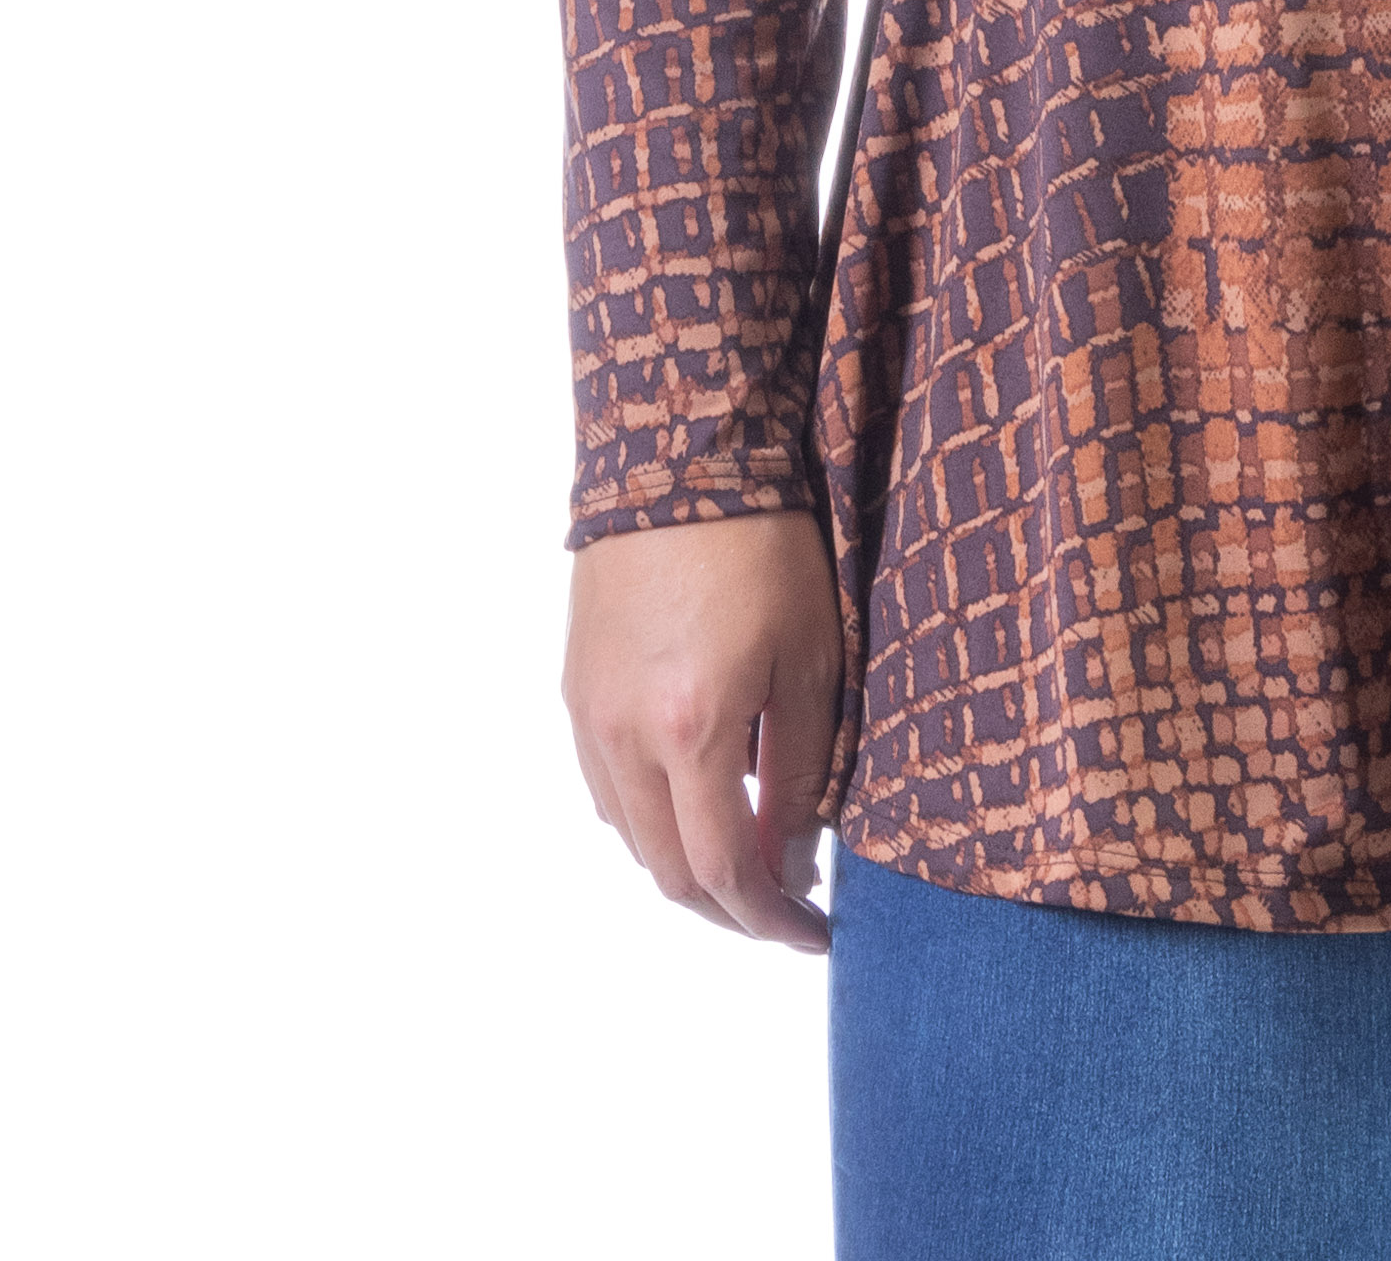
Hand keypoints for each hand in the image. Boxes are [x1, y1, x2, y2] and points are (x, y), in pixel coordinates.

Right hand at [563, 508, 842, 950]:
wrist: (677, 455)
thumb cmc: (763, 542)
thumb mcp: (812, 655)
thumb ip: (801, 768)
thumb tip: (795, 856)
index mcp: (690, 730)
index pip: (726, 870)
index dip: (771, 919)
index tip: (815, 935)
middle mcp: (623, 736)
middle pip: (668, 871)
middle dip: (729, 909)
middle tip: (785, 909)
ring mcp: (589, 715)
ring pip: (631, 835)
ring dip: (687, 865)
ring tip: (753, 853)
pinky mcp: (576, 688)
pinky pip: (607, 787)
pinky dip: (651, 816)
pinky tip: (697, 797)